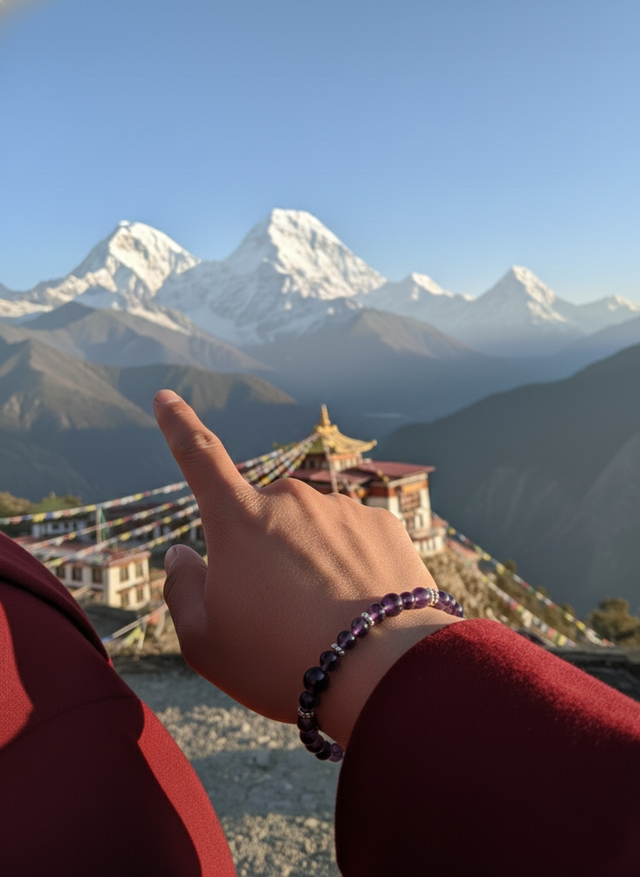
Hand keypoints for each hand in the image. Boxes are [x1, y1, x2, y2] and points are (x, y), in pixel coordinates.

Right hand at [154, 390, 460, 746]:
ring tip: (323, 622)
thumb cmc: (281, 661)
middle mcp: (291, 499)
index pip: (199, 458)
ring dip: (309, 563)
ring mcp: (341, 508)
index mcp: (239, 520)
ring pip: (310, 532)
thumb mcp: (204, 641)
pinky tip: (358, 610)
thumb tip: (182, 551)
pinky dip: (349, 568)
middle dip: (262, 553)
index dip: (178, 425)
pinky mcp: (383, 524)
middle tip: (277, 615)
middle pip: (262, 519)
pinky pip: (352, 540)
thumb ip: (181, 588)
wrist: (384, 674)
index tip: (166, 396)